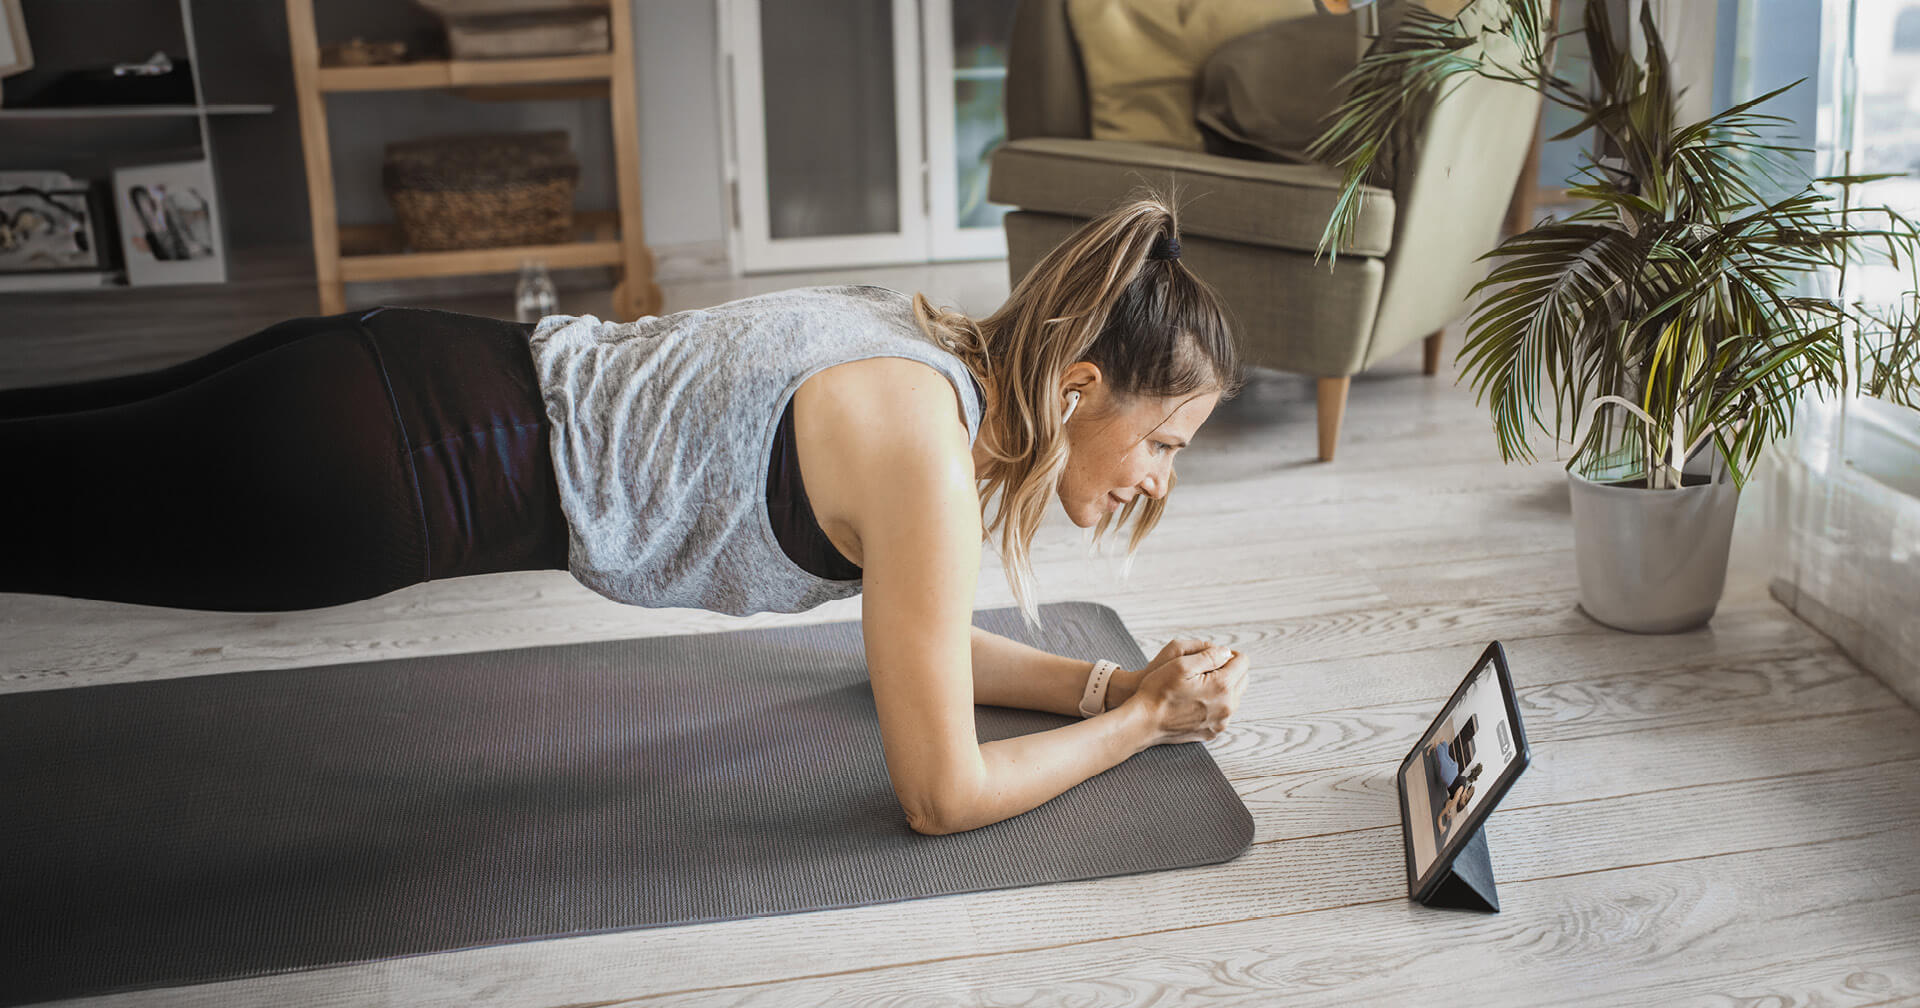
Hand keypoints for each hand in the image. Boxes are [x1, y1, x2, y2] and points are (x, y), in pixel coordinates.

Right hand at [1124, 638, 1250, 745]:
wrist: (1144, 722)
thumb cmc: (1158, 691)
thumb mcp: (1181, 664)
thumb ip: (1209, 655)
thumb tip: (1227, 652)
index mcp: (1222, 686)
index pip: (1243, 662)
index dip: (1228, 654)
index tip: (1213, 655)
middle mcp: (1227, 706)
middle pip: (1243, 679)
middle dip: (1229, 670)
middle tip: (1205, 669)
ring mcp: (1221, 721)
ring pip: (1234, 697)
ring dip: (1223, 687)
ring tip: (1198, 685)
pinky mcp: (1212, 731)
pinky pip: (1223, 713)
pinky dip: (1215, 704)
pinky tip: (1195, 700)